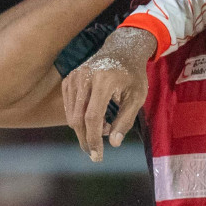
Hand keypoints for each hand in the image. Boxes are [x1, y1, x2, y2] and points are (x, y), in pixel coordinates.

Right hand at [61, 27, 157, 161]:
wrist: (121, 49)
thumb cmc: (133, 75)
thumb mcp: (137, 97)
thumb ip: (125, 120)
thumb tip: (113, 143)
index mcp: (104, 80)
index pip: (93, 116)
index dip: (94, 138)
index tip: (98, 156)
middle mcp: (85, 77)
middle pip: (78, 118)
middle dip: (86, 139)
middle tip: (96, 154)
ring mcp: (73, 77)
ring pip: (71, 115)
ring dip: (85, 129)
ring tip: (106, 127)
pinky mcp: (68, 80)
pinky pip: (69, 107)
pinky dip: (80, 119)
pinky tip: (97, 118)